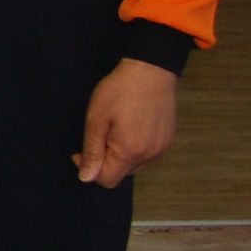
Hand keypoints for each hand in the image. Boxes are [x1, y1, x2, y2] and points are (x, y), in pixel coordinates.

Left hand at [75, 57, 177, 188]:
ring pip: (135, 165)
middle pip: (121, 173)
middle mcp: (150, 156)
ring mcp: (162, 149)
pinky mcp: (169, 140)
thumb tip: (86, 178)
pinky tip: (131, 129)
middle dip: (105, 161)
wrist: (151, 70)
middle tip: (100, 136)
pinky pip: (147, 155)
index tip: (82, 150)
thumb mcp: (96, 119)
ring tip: (116, 130)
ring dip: (121, 156)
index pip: (108, 180)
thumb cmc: (118, 91)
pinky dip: (135, 149)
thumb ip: (92, 151)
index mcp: (130, 152)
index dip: (90, 170)